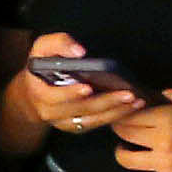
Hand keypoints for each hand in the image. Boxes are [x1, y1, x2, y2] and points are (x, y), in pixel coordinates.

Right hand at [17, 29, 144, 133]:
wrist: (35, 91)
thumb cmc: (42, 67)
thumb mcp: (42, 48)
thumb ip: (58, 44)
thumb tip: (79, 51)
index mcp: (40, 94)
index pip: (55, 97)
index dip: (71, 93)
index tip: (88, 87)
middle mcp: (51, 113)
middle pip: (81, 110)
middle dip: (106, 102)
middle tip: (128, 94)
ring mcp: (65, 123)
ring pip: (93, 119)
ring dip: (116, 111)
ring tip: (136, 100)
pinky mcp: (78, 127)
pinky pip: (98, 123)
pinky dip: (116, 115)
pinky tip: (132, 107)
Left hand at [106, 91, 171, 171]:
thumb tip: (148, 97)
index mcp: (168, 117)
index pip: (130, 115)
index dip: (123, 114)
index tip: (123, 115)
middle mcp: (162, 140)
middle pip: (124, 134)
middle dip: (120, 131)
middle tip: (123, 131)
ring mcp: (165, 164)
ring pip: (126, 159)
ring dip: (121, 153)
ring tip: (127, 151)